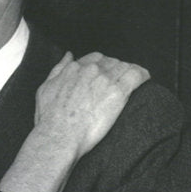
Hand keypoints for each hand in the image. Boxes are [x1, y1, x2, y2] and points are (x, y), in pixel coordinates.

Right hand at [34, 51, 149, 160]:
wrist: (59, 136)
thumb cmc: (49, 118)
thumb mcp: (45, 89)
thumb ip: (58, 69)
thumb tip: (68, 55)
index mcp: (74, 68)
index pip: (95, 58)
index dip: (102, 66)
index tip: (104, 75)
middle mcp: (91, 70)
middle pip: (111, 62)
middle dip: (116, 70)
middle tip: (118, 83)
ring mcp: (105, 80)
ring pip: (124, 67)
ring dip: (128, 73)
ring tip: (132, 82)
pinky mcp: (117, 93)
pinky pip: (136, 75)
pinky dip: (142, 75)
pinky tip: (145, 80)